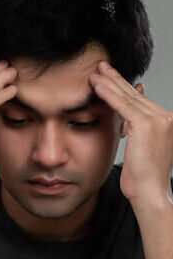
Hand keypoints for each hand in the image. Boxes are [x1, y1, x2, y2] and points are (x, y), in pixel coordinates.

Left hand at [90, 62, 172, 208]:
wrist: (150, 192)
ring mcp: (159, 119)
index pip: (140, 100)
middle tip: (101, 66)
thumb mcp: (141, 148)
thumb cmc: (142, 177)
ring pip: (128, 97)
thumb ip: (136, 130)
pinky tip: (96, 86)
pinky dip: (107, 94)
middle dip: (116, 79)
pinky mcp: (147, 125)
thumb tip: (126, 121)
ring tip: (94, 73)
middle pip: (134, 95)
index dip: (123, 87)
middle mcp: (166, 117)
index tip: (109, 76)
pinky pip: (123, 105)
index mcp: (166, 121)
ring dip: (109, 83)